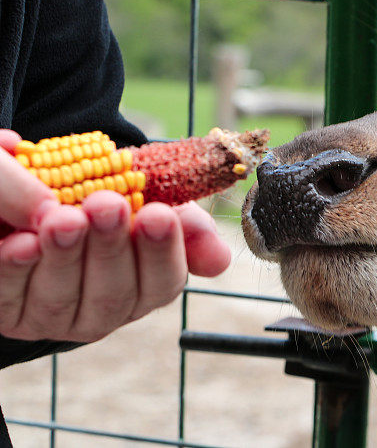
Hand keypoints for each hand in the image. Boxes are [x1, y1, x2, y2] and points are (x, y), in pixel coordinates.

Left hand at [0, 129, 230, 342]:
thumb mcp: (149, 202)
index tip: (158, 213)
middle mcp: (102, 310)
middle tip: (105, 204)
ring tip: (61, 217)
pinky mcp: (6, 310)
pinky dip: (16, 269)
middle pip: (113, 294)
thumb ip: (188, 226)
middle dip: (110, 249)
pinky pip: (10, 295)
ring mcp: (51, 314)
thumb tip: (221, 259)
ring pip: (62, 298)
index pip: (163, 282)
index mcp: (145, 285)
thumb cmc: (100, 196)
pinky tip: (22, 243)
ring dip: (64, 256)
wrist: (38, 196)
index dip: (162, 252)